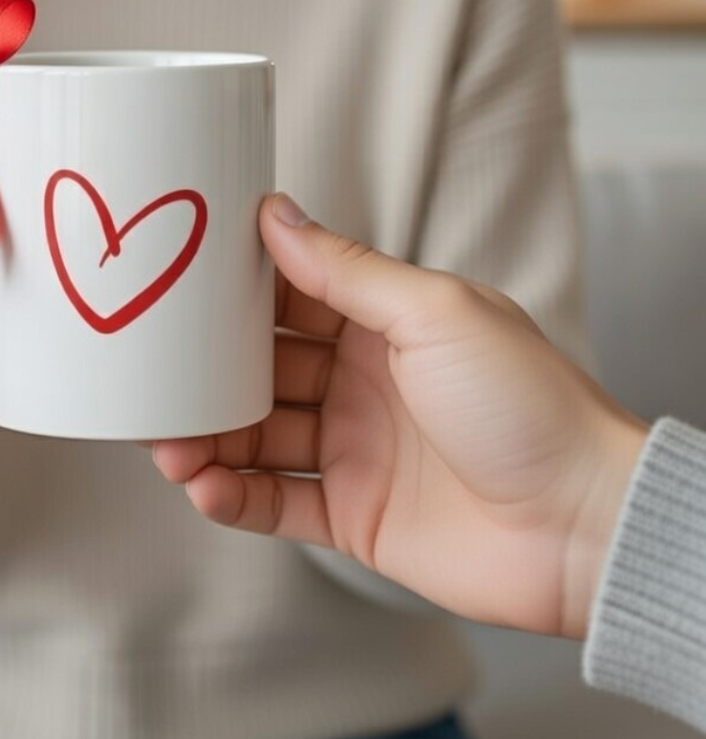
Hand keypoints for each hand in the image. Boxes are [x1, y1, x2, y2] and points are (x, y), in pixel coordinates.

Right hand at [153, 194, 647, 638]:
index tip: (178, 280)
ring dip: (206, 438)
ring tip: (164, 443)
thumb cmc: (530, 404)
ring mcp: (356, 451)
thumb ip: (348, 271)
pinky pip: (277, 503)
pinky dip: (235, 499)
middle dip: (205, 372)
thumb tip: (276, 214)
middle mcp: (362, 384)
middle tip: (151, 372)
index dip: (234, 292)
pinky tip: (204, 488)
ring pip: (257, 438)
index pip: (290, 297)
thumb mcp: (433, 312)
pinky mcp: (355, 516)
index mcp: (383, 326)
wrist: (586, 524)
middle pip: (261, 370)